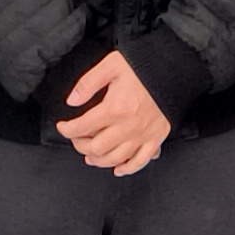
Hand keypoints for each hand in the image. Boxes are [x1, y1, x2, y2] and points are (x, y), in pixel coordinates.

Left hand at [57, 53, 170, 175]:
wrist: (172, 69)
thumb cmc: (143, 66)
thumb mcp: (111, 65)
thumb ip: (88, 83)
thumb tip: (72, 101)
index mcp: (115, 108)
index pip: (82, 127)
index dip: (67, 129)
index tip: (62, 127)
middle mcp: (128, 126)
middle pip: (96, 147)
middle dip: (80, 145)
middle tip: (76, 139)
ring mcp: (143, 135)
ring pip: (115, 158)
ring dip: (98, 160)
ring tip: (90, 155)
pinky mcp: (156, 138)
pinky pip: (140, 161)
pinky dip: (127, 169)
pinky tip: (118, 169)